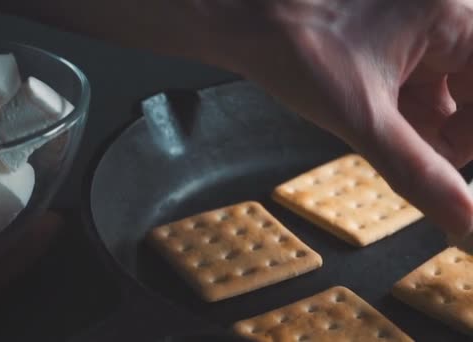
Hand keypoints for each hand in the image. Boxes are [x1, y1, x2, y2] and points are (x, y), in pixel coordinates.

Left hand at [199, 0, 472, 237]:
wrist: (242, 20)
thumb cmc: (295, 49)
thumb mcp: (362, 118)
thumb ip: (418, 170)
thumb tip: (463, 217)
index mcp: (451, 15)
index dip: (471, 135)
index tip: (444, 163)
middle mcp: (440, 13)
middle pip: (469, 91)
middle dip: (442, 131)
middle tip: (411, 154)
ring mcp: (413, 24)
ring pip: (441, 91)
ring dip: (417, 124)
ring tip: (374, 130)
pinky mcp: (389, 37)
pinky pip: (414, 81)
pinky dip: (399, 110)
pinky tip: (369, 118)